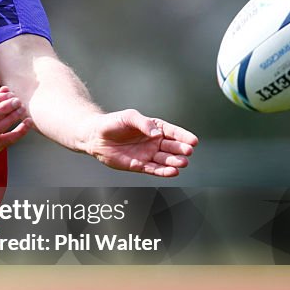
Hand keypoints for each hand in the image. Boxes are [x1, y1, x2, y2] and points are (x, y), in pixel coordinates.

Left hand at [83, 109, 197, 176]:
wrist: (95, 136)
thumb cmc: (113, 123)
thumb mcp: (129, 117)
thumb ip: (143, 123)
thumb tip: (156, 133)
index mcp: (154, 128)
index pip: (172, 132)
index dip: (183, 136)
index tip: (194, 141)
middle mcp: (154, 142)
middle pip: (172, 147)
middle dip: (181, 150)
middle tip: (188, 152)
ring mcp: (147, 154)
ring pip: (165, 160)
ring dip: (174, 162)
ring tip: (182, 163)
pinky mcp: (139, 166)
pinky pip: (154, 170)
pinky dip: (163, 172)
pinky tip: (173, 172)